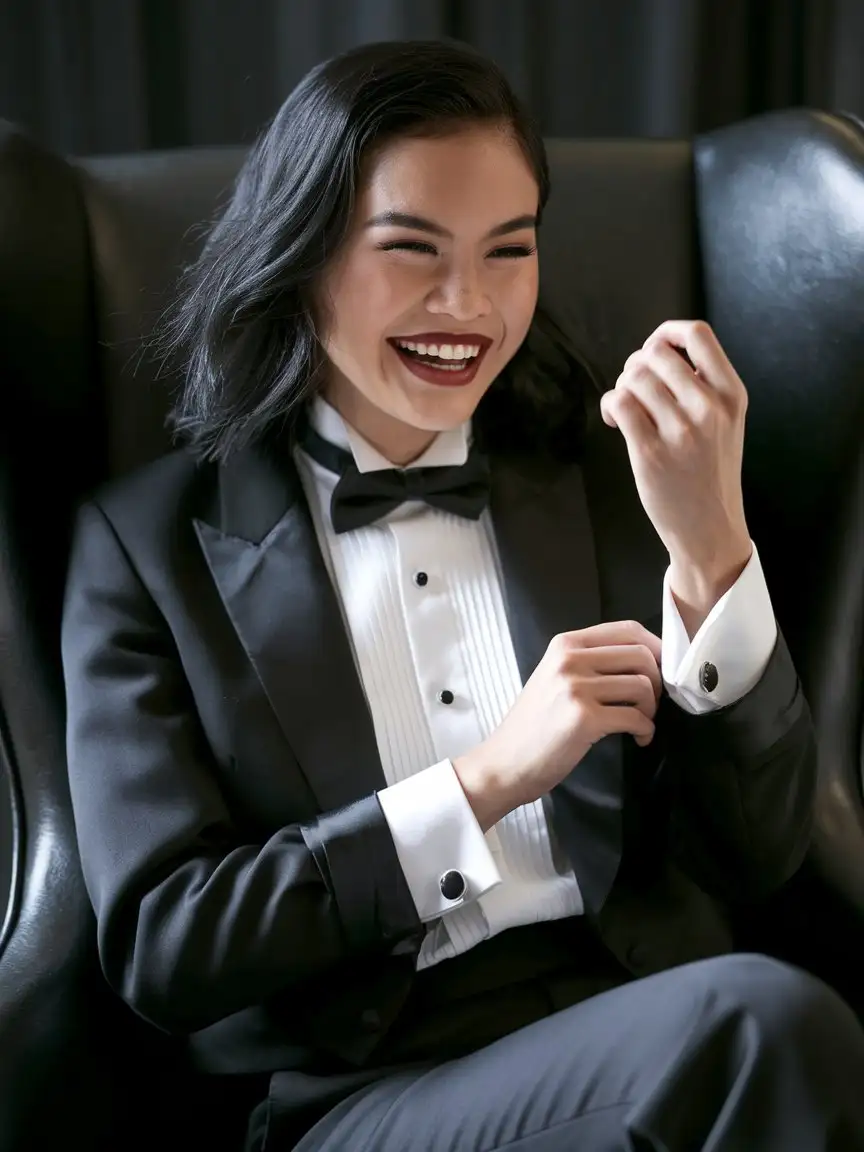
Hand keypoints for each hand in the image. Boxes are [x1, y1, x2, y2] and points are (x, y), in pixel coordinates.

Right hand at [453, 621, 660, 830]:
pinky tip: (639, 739)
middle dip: (657, 681)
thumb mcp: (554, 677)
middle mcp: (570, 659)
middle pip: (642, 655)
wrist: (505, 762)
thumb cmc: (533, 725)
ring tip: (640, 723)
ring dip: (651, 709)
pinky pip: (636, 718)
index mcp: (565, 644)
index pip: (628, 629)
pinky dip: (646, 730)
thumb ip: (590, 662)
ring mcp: (576, 688)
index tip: (661, 670)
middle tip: (649, 704)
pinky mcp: (584, 718)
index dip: (656, 648)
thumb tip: (645, 660)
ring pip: (642, 686)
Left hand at [599, 320, 750, 585]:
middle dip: (636, 365)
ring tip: (626, 409)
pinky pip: (619, 404)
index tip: (655, 348)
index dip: (667, 333)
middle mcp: (709, 408)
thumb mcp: (727, 422)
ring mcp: (680, 431)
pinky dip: (610, 405)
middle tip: (635, 389)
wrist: (710, 528)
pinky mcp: (650, 453)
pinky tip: (615, 421)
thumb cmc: (711, 473)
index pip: (698, 334)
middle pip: (655, 354)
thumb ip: (703, 386)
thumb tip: (657, 353)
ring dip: (622, 387)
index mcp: (731, 394)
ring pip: (633, 377)